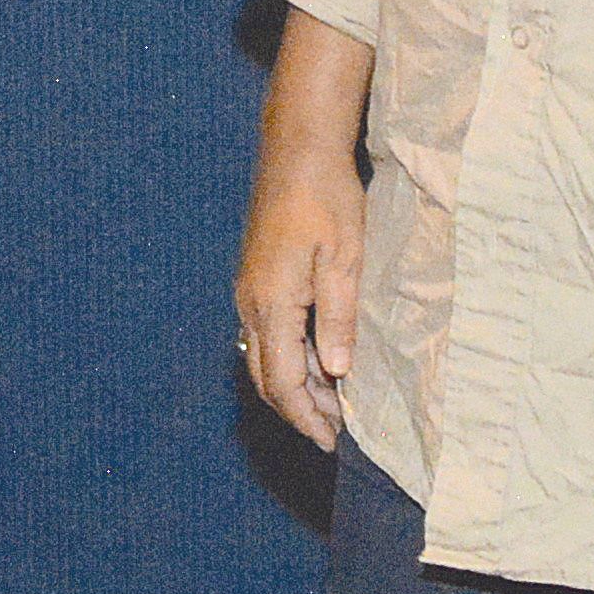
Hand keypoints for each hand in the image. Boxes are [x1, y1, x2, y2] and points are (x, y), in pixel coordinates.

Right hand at [232, 146, 365, 449]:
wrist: (296, 152)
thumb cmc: (326, 200)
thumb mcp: (343, 260)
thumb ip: (337, 318)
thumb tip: (336, 372)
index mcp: (272, 304)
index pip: (283, 381)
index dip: (306, 417)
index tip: (331, 442)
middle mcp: (251, 304)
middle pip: (265, 377)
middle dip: (297, 411)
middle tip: (332, 433)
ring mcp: (249, 291)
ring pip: (263, 357)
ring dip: (294, 385)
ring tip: (331, 404)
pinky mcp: (256, 279)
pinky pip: (266, 335)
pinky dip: (290, 359)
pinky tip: (319, 361)